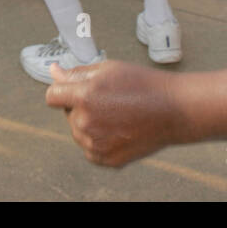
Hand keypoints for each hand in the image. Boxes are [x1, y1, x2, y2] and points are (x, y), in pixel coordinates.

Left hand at [45, 60, 179, 166]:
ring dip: (89, 123)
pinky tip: (119, 128)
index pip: (52, 96)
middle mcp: (85, 122)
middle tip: (109, 99)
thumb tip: (54, 71)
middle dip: (80, 105)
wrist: (174, 110)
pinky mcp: (105, 159)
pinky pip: (90, 148)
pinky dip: (99, 140)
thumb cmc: (144, 85)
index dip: (63, 90)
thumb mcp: (109, 68)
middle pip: (67, 113)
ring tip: (117, 113)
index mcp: (84, 97)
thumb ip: (77, 73)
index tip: (74, 90)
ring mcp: (95, 144)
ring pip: (78, 132)